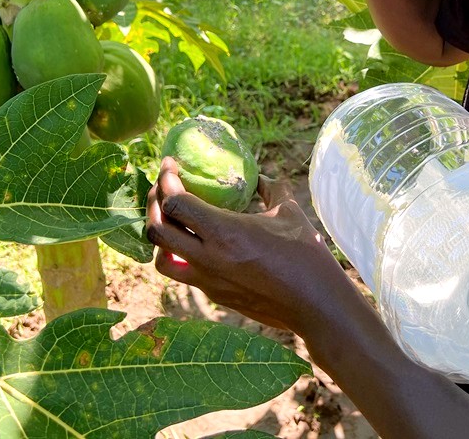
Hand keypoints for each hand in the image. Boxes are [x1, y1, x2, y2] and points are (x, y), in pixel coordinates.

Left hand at [145, 157, 352, 332]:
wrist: (315, 304)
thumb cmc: (306, 254)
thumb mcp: (289, 211)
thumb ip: (271, 188)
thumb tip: (259, 175)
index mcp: (225, 233)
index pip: (175, 204)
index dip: (166, 180)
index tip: (170, 164)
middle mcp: (209, 259)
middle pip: (157, 230)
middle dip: (153, 204)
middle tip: (162, 187)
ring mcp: (209, 281)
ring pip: (161, 260)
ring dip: (159, 237)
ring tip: (169, 220)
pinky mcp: (215, 295)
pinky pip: (184, 273)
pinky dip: (180, 255)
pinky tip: (194, 242)